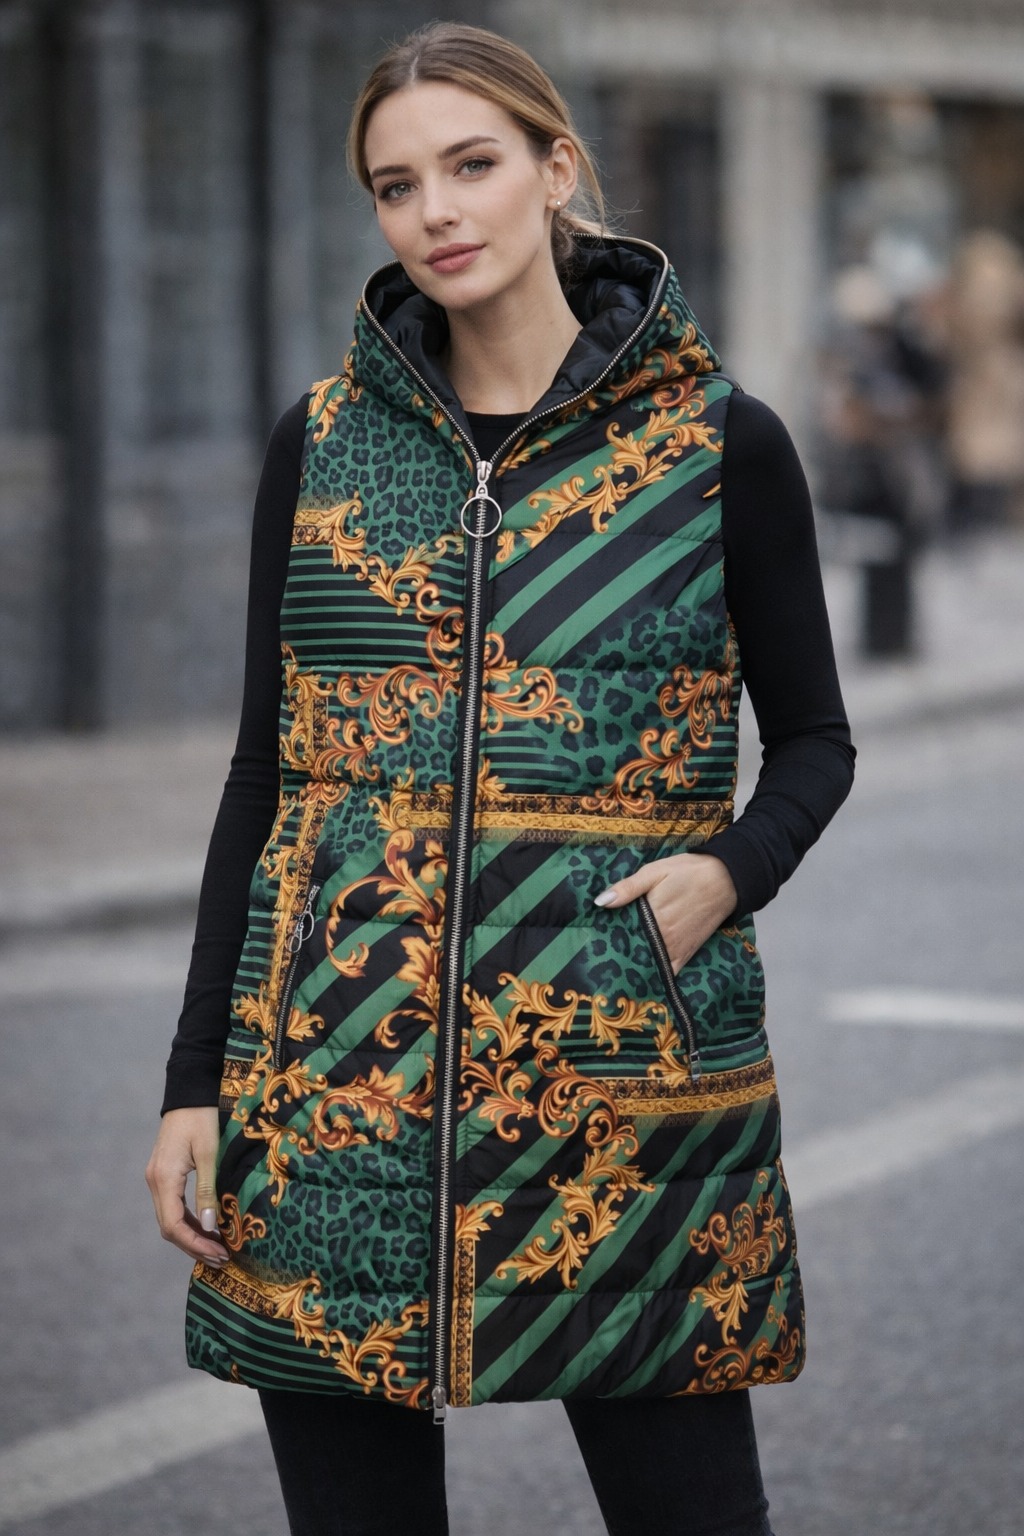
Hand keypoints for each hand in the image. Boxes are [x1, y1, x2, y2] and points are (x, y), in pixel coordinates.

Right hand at [145, 1106, 228, 1266]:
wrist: (189, 1091)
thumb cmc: (202, 1117)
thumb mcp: (209, 1153)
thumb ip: (207, 1190)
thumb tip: (209, 1226)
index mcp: (163, 1178)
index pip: (173, 1225)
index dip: (195, 1244)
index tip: (219, 1254)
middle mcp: (154, 1182)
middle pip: (169, 1227)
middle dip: (194, 1246)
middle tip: (222, 1258)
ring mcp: (157, 1178)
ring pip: (170, 1218)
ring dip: (192, 1236)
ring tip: (217, 1249)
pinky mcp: (163, 1174)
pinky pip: (172, 1206)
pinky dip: (188, 1221)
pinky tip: (206, 1228)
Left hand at [593, 852, 737, 973]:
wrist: (726, 879)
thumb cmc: (688, 872)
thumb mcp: (655, 872)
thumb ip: (628, 888)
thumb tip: (600, 902)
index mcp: (653, 917)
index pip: (622, 936)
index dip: (607, 941)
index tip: (592, 945)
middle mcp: (664, 938)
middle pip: (634, 953)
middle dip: (618, 956)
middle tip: (599, 959)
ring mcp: (677, 948)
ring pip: (650, 965)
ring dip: (635, 966)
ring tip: (616, 969)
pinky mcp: (688, 953)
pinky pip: (670, 971)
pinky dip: (657, 974)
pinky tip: (644, 976)